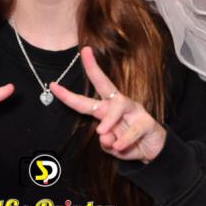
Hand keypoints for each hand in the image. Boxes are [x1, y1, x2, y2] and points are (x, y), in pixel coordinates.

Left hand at [49, 47, 166, 163]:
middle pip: (104, 82)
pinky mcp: (146, 121)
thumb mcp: (112, 146)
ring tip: (101, 132)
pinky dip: (124, 140)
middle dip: (93, 68)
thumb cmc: (127, 143)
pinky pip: (132, 128)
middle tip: (85, 53)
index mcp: (105, 110)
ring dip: (108, 119)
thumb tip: (104, 136)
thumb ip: (106, 142)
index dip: (67, 95)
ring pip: (118, 104)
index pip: (83, 101)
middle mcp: (118, 104)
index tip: (52, 85)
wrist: (153, 152)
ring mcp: (134, 110)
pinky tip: (119, 147)